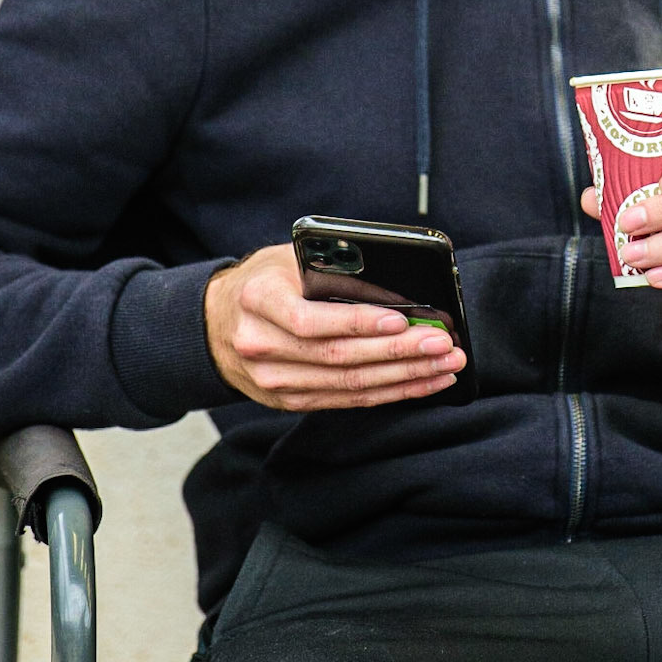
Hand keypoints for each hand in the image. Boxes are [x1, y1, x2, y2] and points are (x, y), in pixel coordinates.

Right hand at [204, 244, 466, 410]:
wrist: (216, 323)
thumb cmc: (263, 283)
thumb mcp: (287, 260)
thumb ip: (330, 267)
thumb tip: (393, 286)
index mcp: (258, 301)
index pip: (311, 321)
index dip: (359, 323)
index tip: (402, 319)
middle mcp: (261, 346)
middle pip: (339, 357)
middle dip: (399, 352)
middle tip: (443, 344)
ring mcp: (273, 381)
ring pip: (349, 385)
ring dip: (405, 377)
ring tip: (445, 365)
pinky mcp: (289, 401)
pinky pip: (348, 400)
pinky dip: (391, 392)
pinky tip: (423, 381)